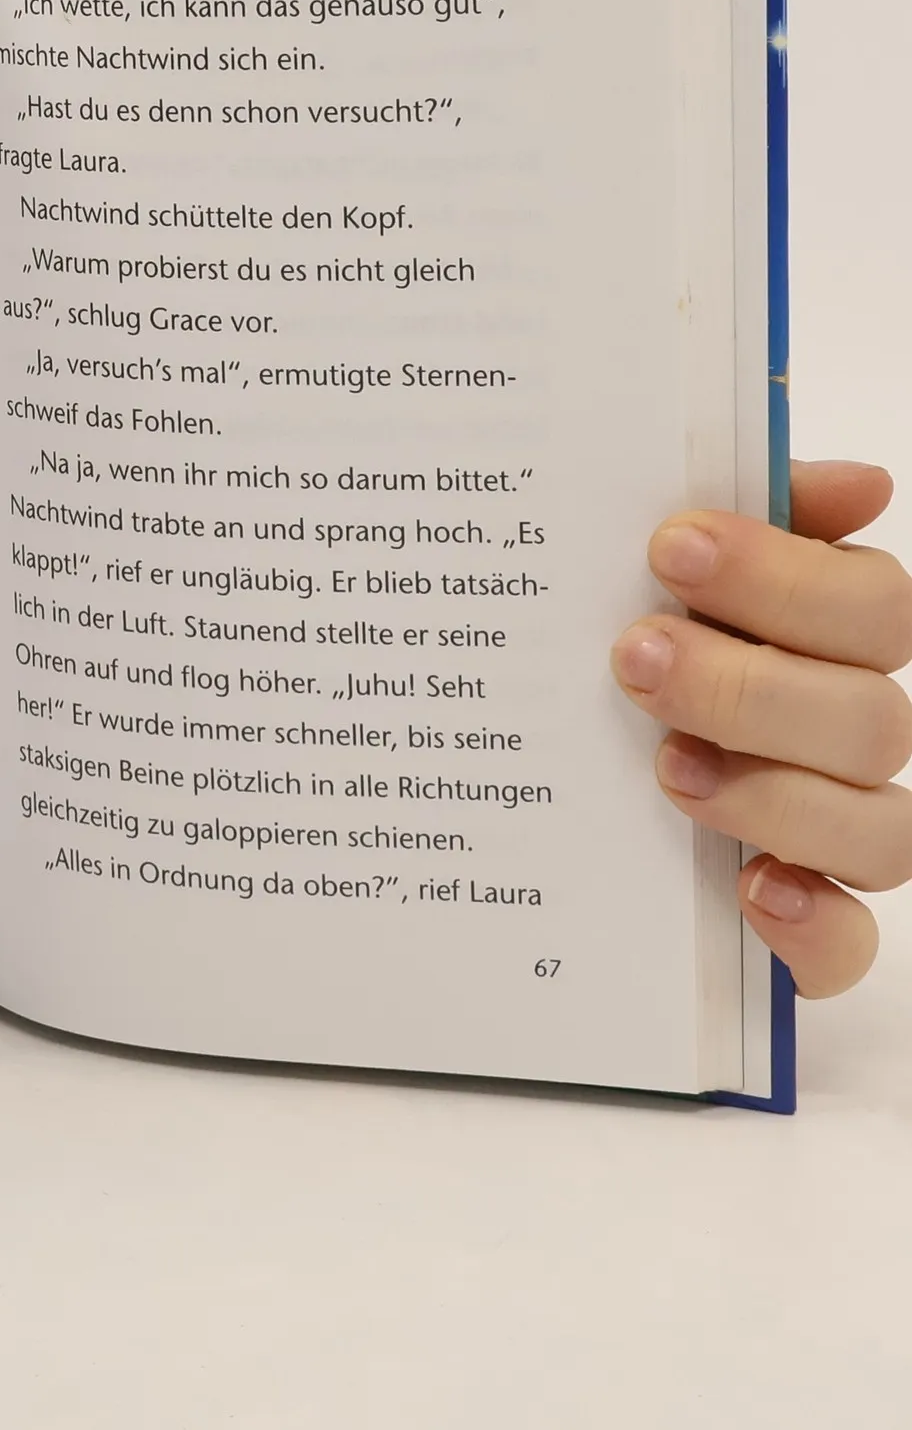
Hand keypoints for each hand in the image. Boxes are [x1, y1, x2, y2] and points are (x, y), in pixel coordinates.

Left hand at [611, 461, 911, 996]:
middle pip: (869, 718)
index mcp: (830, 641)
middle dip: (749, 686)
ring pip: (877, 832)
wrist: (552, 764)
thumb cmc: (634, 632)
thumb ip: (757, 511)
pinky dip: (813, 926)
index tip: (670, 546)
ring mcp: (834, 836)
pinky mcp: (804, 927)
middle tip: (634, 656)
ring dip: (772, 795)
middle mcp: (847, 738)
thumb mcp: (669, 570)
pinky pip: (850, 945)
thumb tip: (861, 484)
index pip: (874, 605)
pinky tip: (754, 889)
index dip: (784, 575)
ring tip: (663, 765)